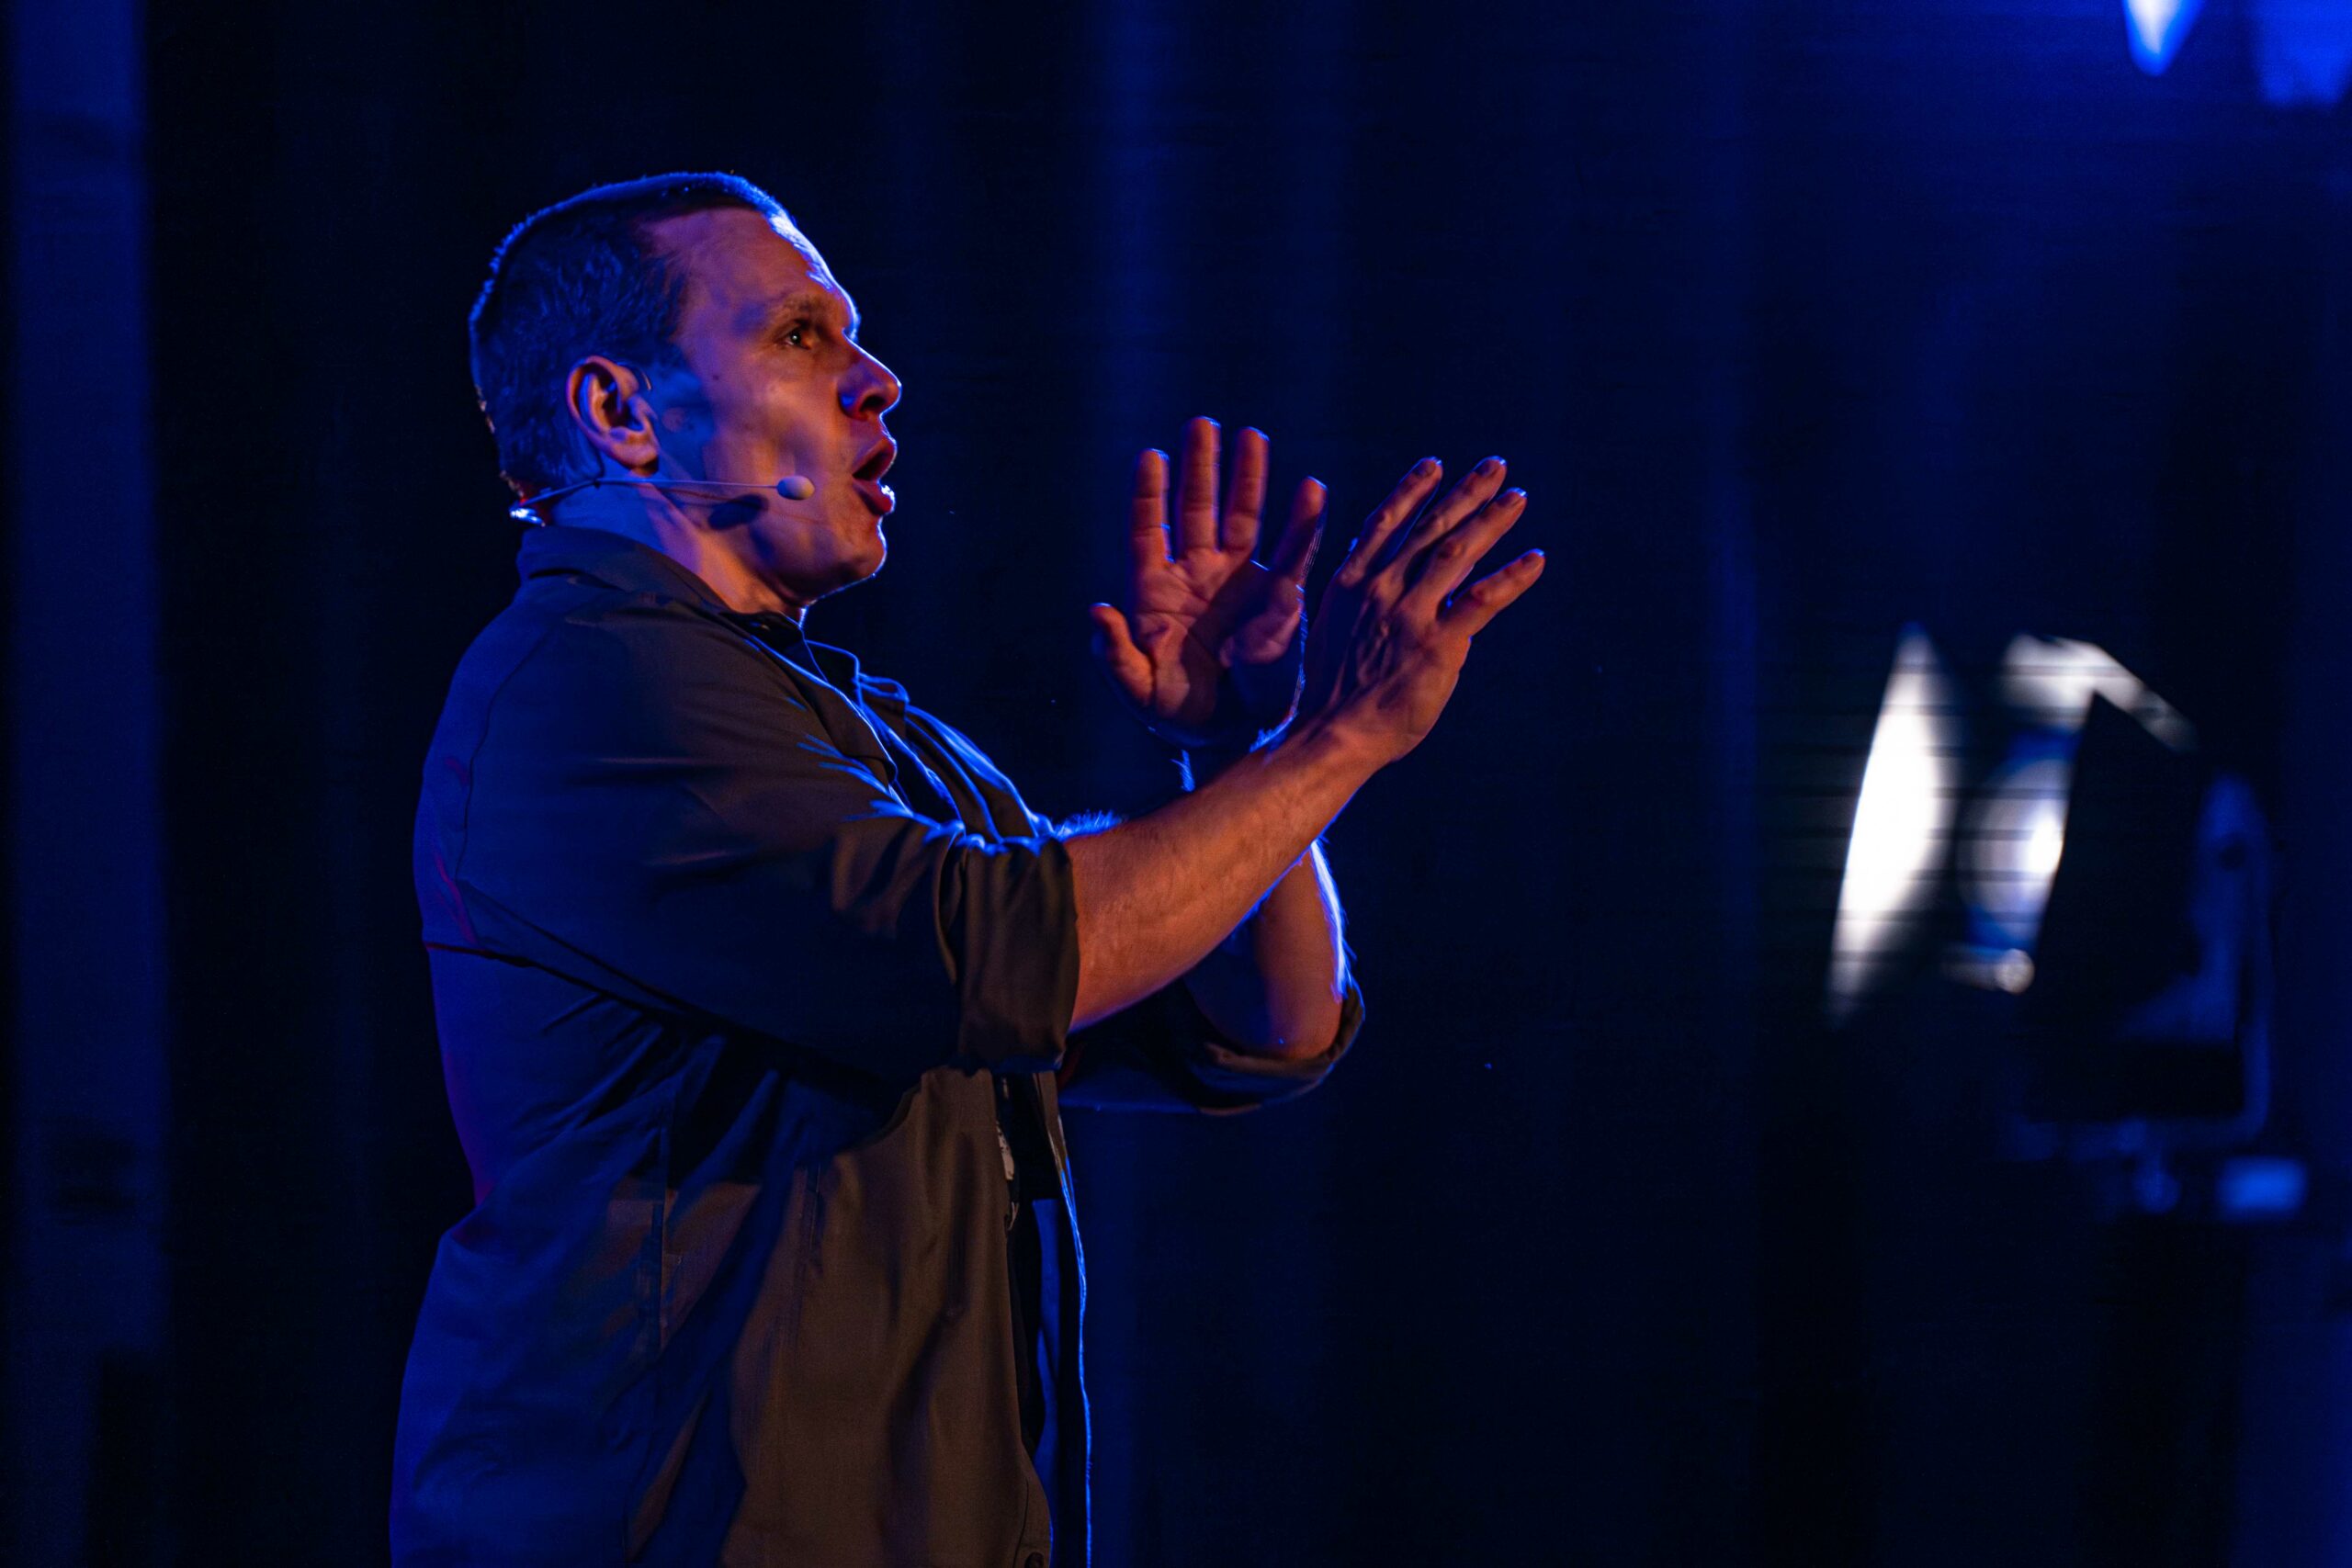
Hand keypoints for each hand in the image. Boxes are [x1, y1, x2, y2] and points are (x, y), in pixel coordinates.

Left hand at [1089, 417, 1326, 751]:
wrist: (1232, 736)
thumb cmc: (1178, 716)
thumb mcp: (1139, 693)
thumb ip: (1115, 656)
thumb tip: (1097, 611)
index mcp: (1156, 594)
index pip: (1149, 534)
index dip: (1149, 497)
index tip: (1150, 457)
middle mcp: (1197, 577)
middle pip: (1197, 511)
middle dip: (1200, 469)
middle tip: (1201, 424)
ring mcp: (1238, 583)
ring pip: (1243, 519)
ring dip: (1247, 478)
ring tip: (1251, 435)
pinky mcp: (1277, 598)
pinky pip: (1293, 553)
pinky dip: (1303, 523)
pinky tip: (1311, 490)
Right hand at [1295, 454, 1545, 765]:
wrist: (1331, 733)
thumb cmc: (1330, 693)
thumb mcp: (1331, 630)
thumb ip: (1359, 600)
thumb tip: (1386, 581)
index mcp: (1351, 583)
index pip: (1385, 523)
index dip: (1412, 490)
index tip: (1435, 464)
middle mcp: (1380, 588)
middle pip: (1429, 528)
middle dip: (1466, 493)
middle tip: (1495, 466)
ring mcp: (1408, 613)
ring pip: (1457, 552)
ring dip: (1491, 521)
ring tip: (1517, 498)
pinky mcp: (1437, 642)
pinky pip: (1482, 600)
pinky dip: (1511, 577)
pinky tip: (1535, 560)